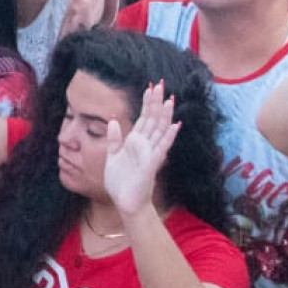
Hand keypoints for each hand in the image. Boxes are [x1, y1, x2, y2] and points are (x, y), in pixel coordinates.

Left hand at [105, 80, 180, 216]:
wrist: (124, 203)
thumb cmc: (120, 182)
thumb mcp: (112, 156)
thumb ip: (114, 138)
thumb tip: (113, 119)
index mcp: (135, 141)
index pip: (143, 118)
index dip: (147, 103)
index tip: (150, 87)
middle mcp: (145, 145)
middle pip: (153, 119)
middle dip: (156, 102)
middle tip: (161, 84)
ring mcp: (150, 154)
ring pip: (160, 130)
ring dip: (165, 115)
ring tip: (170, 99)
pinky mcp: (152, 164)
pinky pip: (161, 148)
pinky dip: (168, 137)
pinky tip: (175, 125)